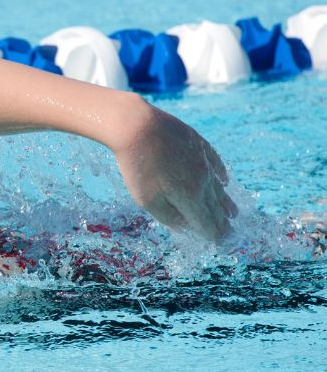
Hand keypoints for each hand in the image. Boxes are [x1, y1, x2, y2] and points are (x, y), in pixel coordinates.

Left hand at [111, 102, 236, 240]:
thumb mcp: (147, 200)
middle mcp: (203, 180)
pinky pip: (215, 163)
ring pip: (217, 186)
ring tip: (233, 213)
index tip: (220, 243)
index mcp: (190, 197)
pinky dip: (221, 175)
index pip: (207, 222)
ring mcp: (202, 160)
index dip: (214, 234)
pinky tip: (225, 180)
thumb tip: (185, 227)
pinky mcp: (198, 144)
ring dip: (225, 202)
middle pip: (215, 206)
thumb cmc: (138, 168)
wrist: (138, 127)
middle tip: (230, 234)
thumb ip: (168, 216)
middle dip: (222, 222)